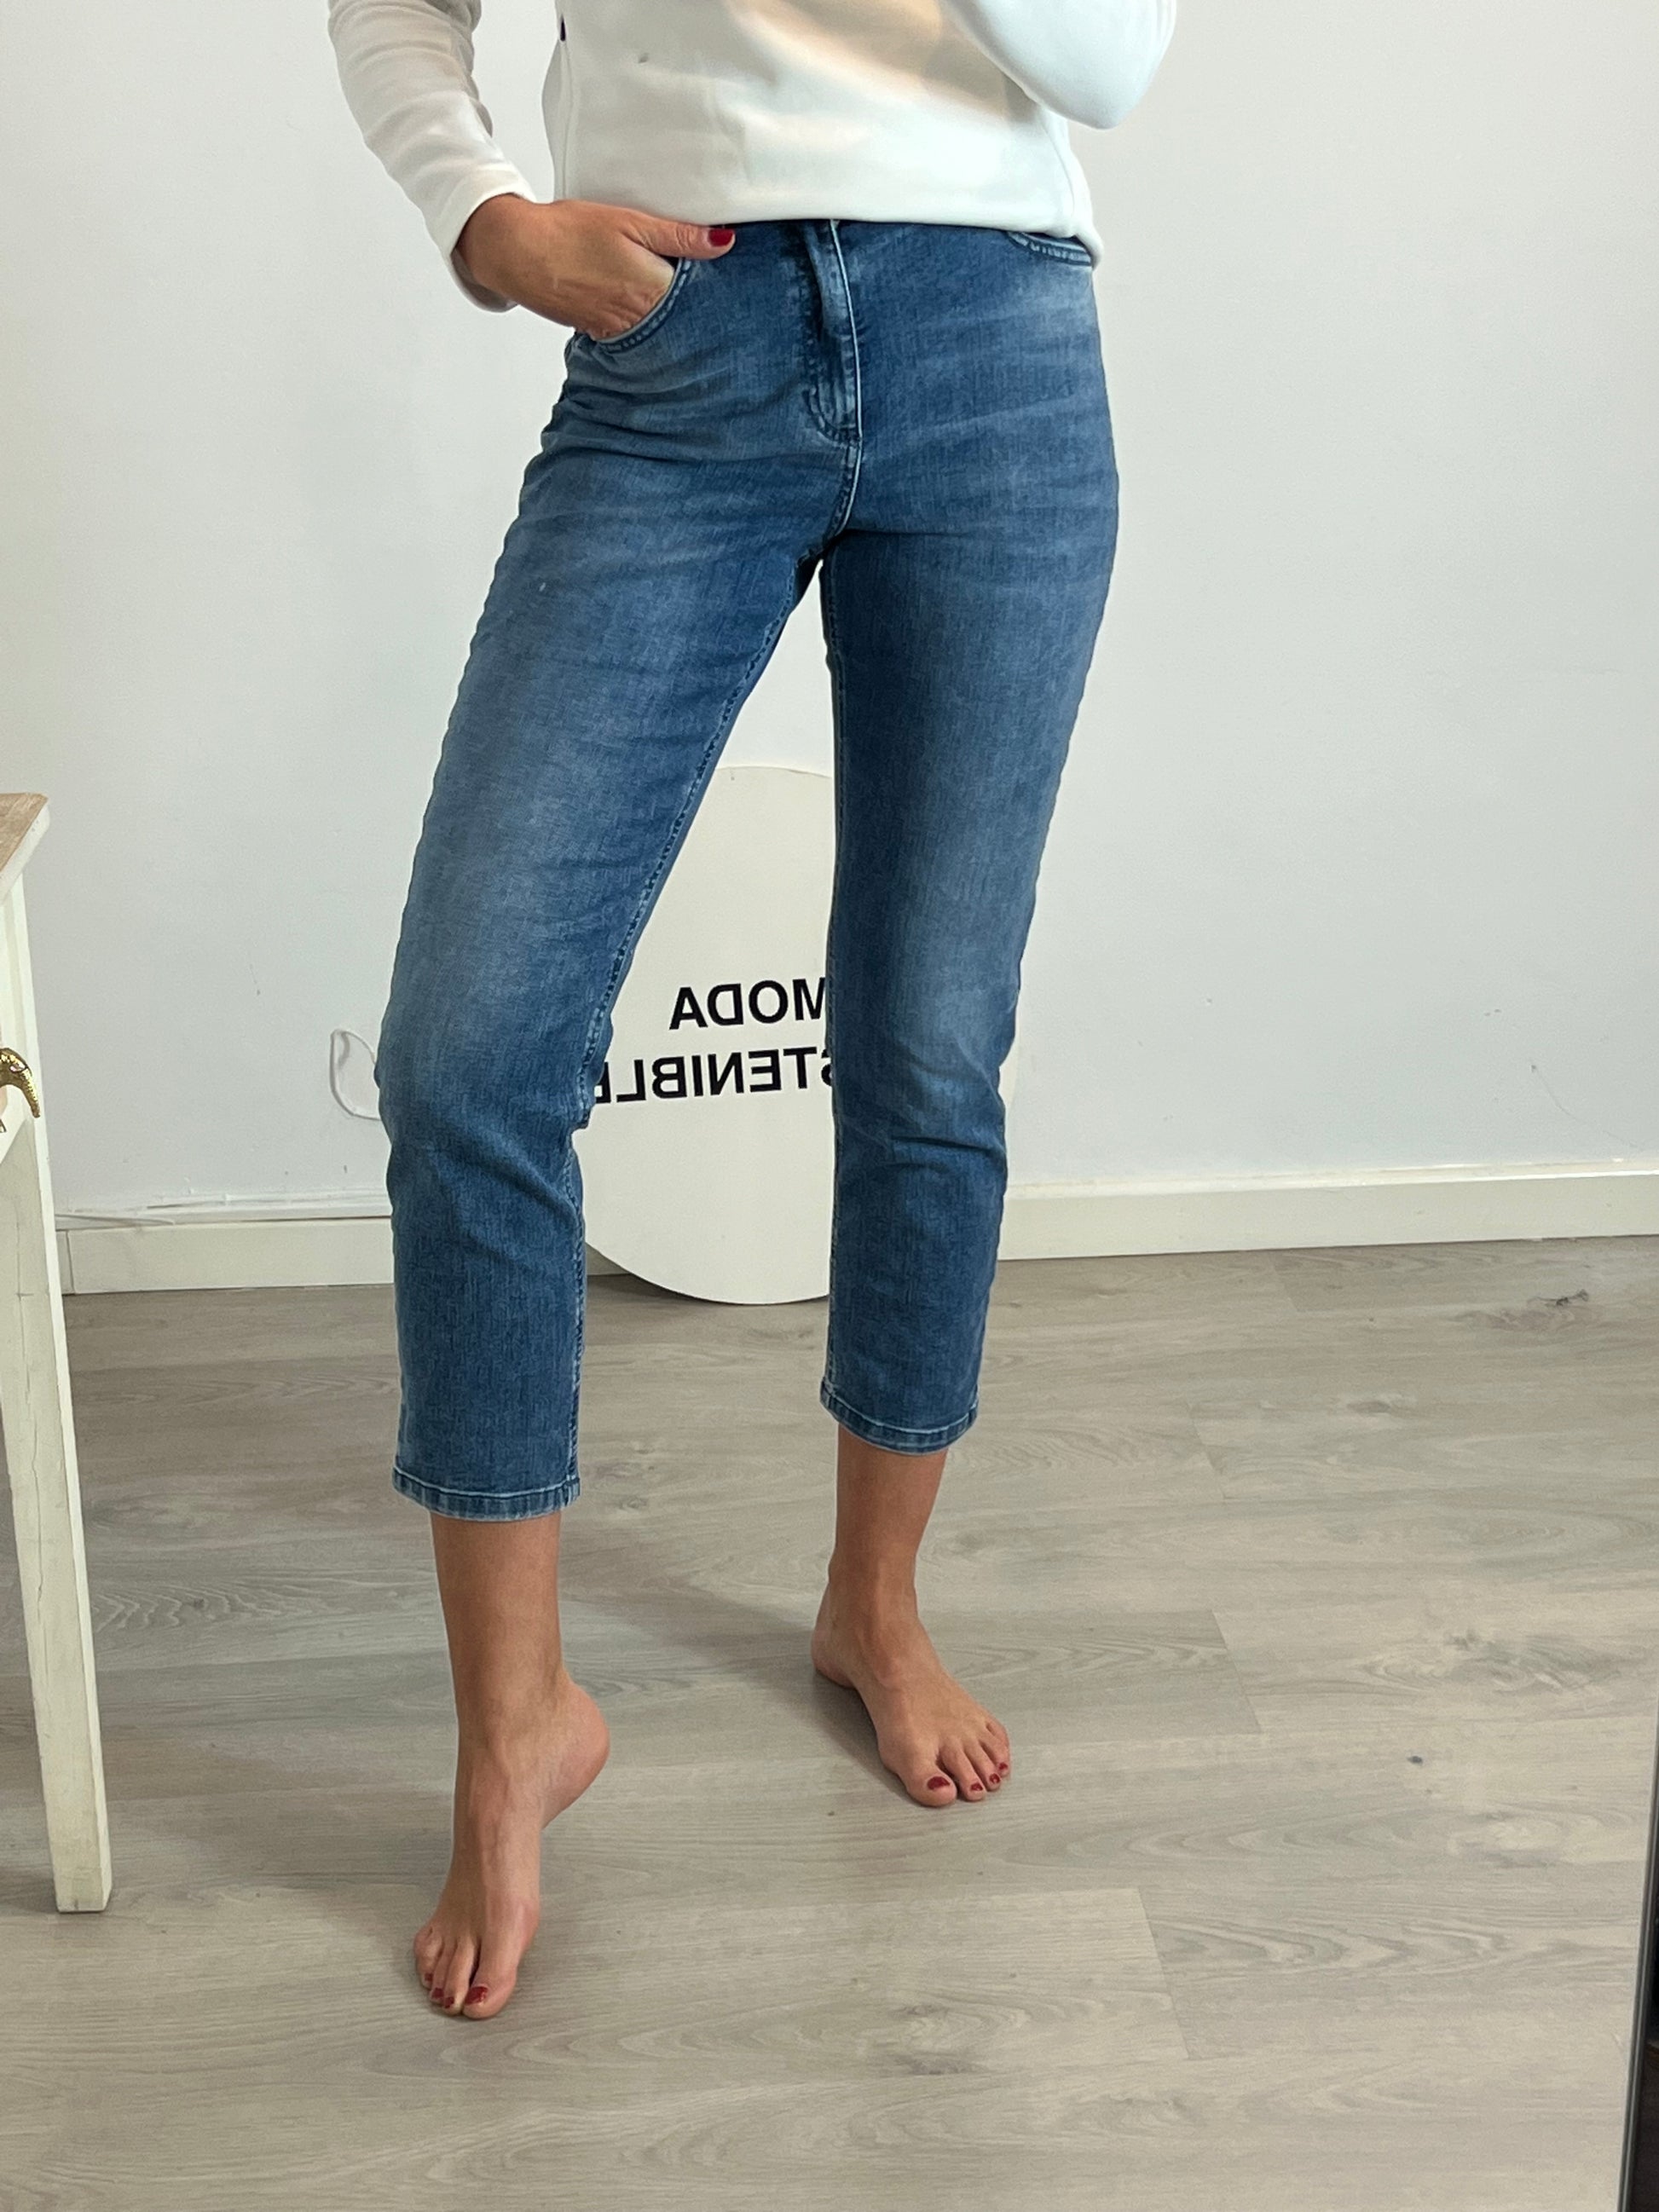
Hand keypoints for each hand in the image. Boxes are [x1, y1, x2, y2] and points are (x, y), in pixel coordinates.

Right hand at [455, 196, 734, 335]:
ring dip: (674, 320)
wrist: (517, 252)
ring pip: (661, 329)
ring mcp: (618, 330)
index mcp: (652, 290)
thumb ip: (679, 237)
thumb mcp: (629, 221)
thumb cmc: (570, 231)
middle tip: (720, 300)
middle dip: (701, 311)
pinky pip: (635, 332)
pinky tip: (649, 310)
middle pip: (684, 320)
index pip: (702, 301)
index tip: (737, 289)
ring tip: (686, 305)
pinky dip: (646, 323)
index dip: (719, 295)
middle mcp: (639, 319)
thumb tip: (725, 242)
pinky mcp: (600, 331)